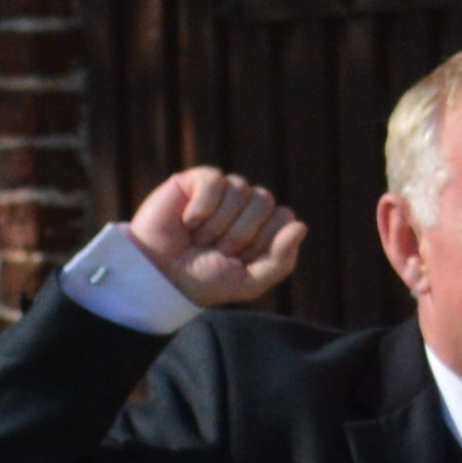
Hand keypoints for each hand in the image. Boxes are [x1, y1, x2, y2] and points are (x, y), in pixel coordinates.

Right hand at [127, 165, 310, 305]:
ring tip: (198, 238)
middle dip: (239, 234)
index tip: (238, 259)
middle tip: (215, 249)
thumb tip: (301, 225)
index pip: (284, 217)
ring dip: (217, 224)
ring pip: (240, 189)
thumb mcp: (248, 282)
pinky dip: (202, 206)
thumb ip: (281, 260)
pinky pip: (215, 180)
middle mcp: (246, 206)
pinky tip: (187, 221)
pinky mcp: (196, 181)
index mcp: (263, 227)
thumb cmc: (204, 280)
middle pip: (264, 201)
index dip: (262, 241)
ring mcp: (222, 192)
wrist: (160, 276)